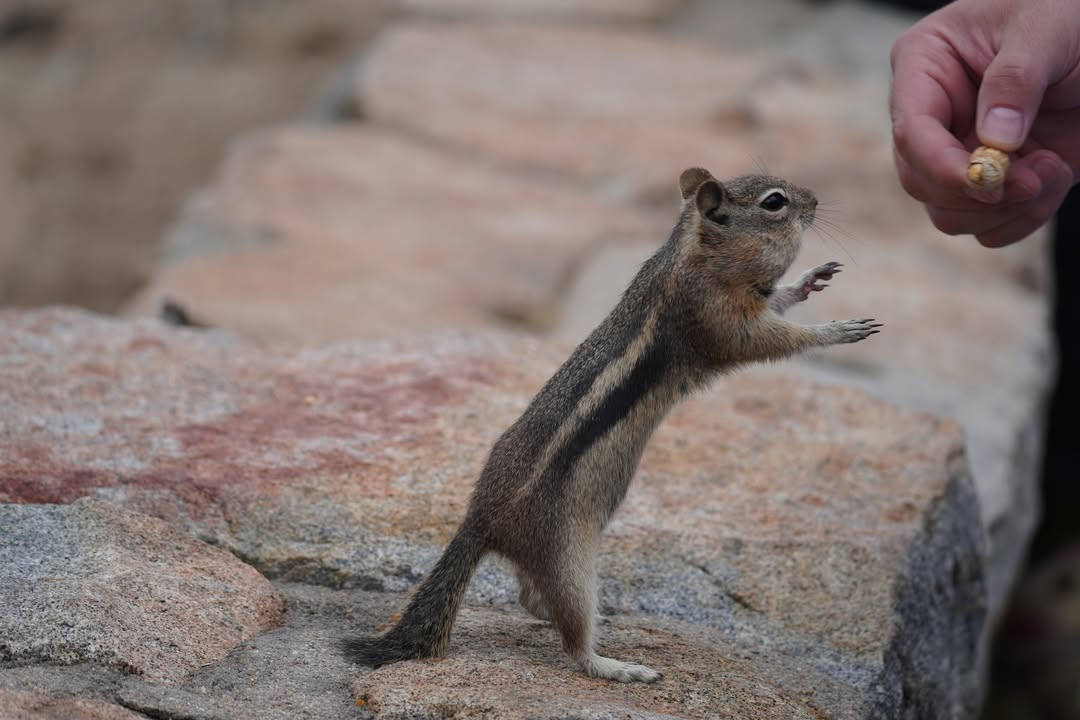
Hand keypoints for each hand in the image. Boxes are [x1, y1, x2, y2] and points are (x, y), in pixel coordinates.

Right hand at [890, 0, 1079, 246]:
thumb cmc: (1065, 12)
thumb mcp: (1045, 27)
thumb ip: (1015, 78)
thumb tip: (995, 141)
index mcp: (924, 67)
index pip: (911, 131)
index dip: (939, 164)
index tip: (984, 180)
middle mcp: (934, 118)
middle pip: (921, 182)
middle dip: (977, 192)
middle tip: (1032, 178)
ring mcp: (960, 152)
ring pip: (950, 213)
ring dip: (1005, 208)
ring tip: (1053, 167)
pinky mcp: (993, 180)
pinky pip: (988, 226)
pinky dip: (1023, 218)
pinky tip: (1054, 176)